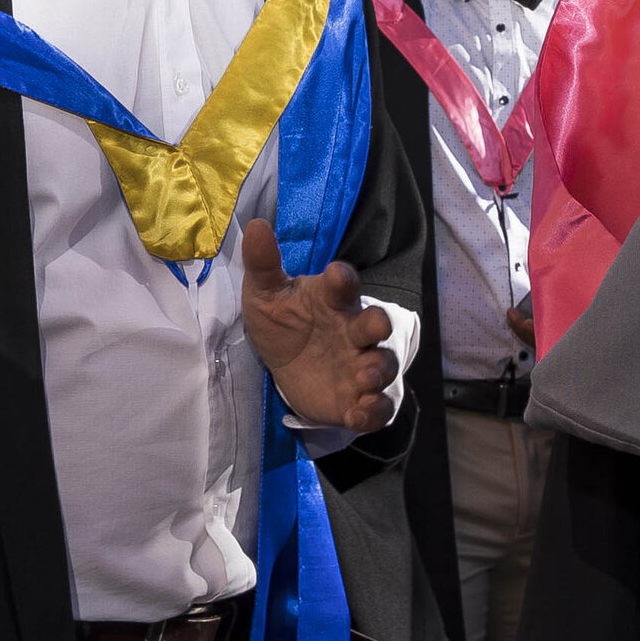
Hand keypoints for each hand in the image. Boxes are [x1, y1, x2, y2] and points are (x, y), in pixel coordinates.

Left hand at [238, 219, 397, 430]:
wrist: (284, 367)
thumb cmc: (282, 322)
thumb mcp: (264, 295)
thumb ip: (263, 264)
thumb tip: (256, 226)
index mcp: (331, 300)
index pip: (343, 283)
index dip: (342, 279)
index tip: (337, 276)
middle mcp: (353, 330)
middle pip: (376, 323)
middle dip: (379, 324)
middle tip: (375, 328)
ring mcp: (359, 365)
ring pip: (383, 364)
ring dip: (378, 370)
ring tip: (365, 378)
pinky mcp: (357, 398)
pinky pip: (376, 406)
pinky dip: (372, 411)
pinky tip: (356, 414)